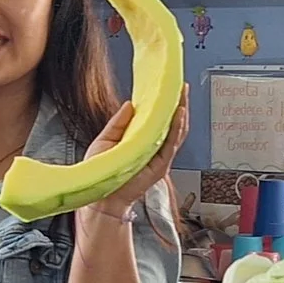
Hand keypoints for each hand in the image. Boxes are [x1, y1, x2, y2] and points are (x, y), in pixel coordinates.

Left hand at [79, 87, 190, 227]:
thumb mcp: (106, 139)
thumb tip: (129, 104)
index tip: (167, 87)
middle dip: (179, 104)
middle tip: (181, 87)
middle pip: (171, 123)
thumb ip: (119, 122)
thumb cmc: (102, 170)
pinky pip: (171, 144)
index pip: (157, 119)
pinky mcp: (160, 165)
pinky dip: (177, 128)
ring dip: (182, 113)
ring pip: (176, 132)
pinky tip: (179, 115)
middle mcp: (153, 147)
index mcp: (140, 140)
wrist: (100, 195)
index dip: (164, 104)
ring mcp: (158, 156)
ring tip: (183, 96)